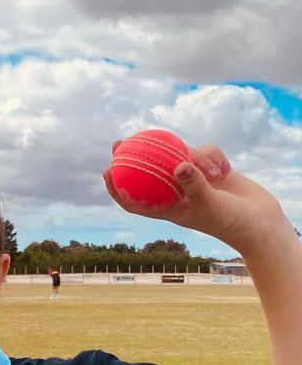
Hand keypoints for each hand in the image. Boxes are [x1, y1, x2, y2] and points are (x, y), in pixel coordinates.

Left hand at [103, 142, 286, 253]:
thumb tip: (177, 164)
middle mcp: (178, 193)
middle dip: (133, 157)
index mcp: (169, 209)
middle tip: (118, 142)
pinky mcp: (210, 169)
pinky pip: (204, 152)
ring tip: (213, 174)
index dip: (117, 189)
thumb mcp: (210, 204)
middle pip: (149, 172)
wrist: (260, 221)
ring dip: (195, 157)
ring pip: (180, 156)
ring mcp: (194, 180)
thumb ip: (194, 184)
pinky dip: (213, 156)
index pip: (135, 202)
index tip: (105, 172)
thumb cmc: (231, 221)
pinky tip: (224, 169)